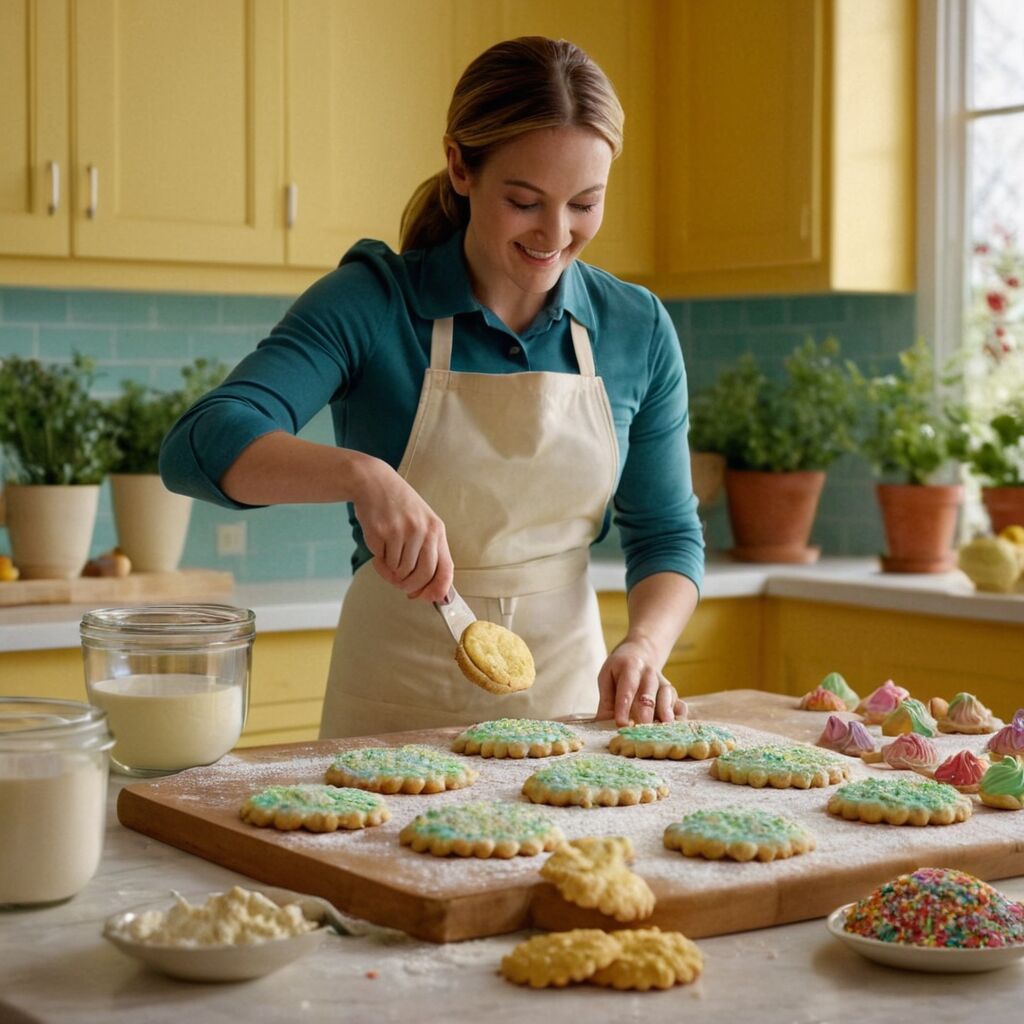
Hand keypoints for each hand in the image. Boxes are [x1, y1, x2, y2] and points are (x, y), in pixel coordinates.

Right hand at [350, 457, 453, 602]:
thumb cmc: (399, 507)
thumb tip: (429, 590)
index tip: (428, 598)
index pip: (446, 568)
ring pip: (401, 571)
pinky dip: (380, 563)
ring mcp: (404, 532)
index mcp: (437, 531)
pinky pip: (384, 562)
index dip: (437, 589)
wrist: (374, 484)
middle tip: (401, 585)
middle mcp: (423, 532)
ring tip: (387, 557)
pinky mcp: (384, 533)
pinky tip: (379, 548)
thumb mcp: (422, 524)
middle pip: (422, 575)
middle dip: (410, 586)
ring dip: (392, 572)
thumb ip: (428, 552)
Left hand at [596, 639, 686, 726]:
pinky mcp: (672, 692)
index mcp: (629, 667)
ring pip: (666, 695)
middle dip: (646, 711)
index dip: (623, 706)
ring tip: (662, 726)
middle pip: (648, 692)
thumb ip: (606, 702)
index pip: (627, 687)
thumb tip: (603, 725)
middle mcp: (649, 673)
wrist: (640, 652)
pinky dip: (679, 714)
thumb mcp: (607, 678)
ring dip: (665, 711)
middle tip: (641, 728)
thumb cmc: (619, 671)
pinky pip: (679, 702)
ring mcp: (663, 682)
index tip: (620, 723)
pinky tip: (676, 725)